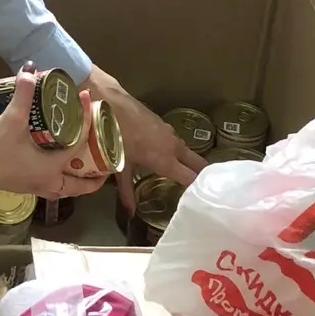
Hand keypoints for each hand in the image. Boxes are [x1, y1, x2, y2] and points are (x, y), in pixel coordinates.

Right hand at [0, 66, 109, 201]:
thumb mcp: (10, 120)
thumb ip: (23, 94)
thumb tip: (30, 70)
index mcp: (52, 168)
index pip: (80, 143)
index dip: (86, 119)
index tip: (86, 99)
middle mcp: (48, 182)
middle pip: (82, 186)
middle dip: (96, 175)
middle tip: (104, 156)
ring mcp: (36, 187)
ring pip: (67, 189)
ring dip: (78, 180)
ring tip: (84, 163)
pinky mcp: (24, 186)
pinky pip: (52, 186)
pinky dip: (61, 178)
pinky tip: (55, 162)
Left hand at [82, 66, 206, 213]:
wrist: (110, 103)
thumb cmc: (114, 137)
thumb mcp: (120, 167)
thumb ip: (127, 190)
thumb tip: (130, 212)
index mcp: (166, 160)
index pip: (192, 178)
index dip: (198, 189)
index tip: (201, 200)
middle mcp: (173, 146)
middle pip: (197, 163)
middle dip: (202, 176)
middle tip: (204, 190)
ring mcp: (170, 133)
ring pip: (187, 152)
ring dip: (190, 163)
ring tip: (189, 177)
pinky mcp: (164, 124)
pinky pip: (177, 142)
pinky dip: (179, 152)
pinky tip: (171, 158)